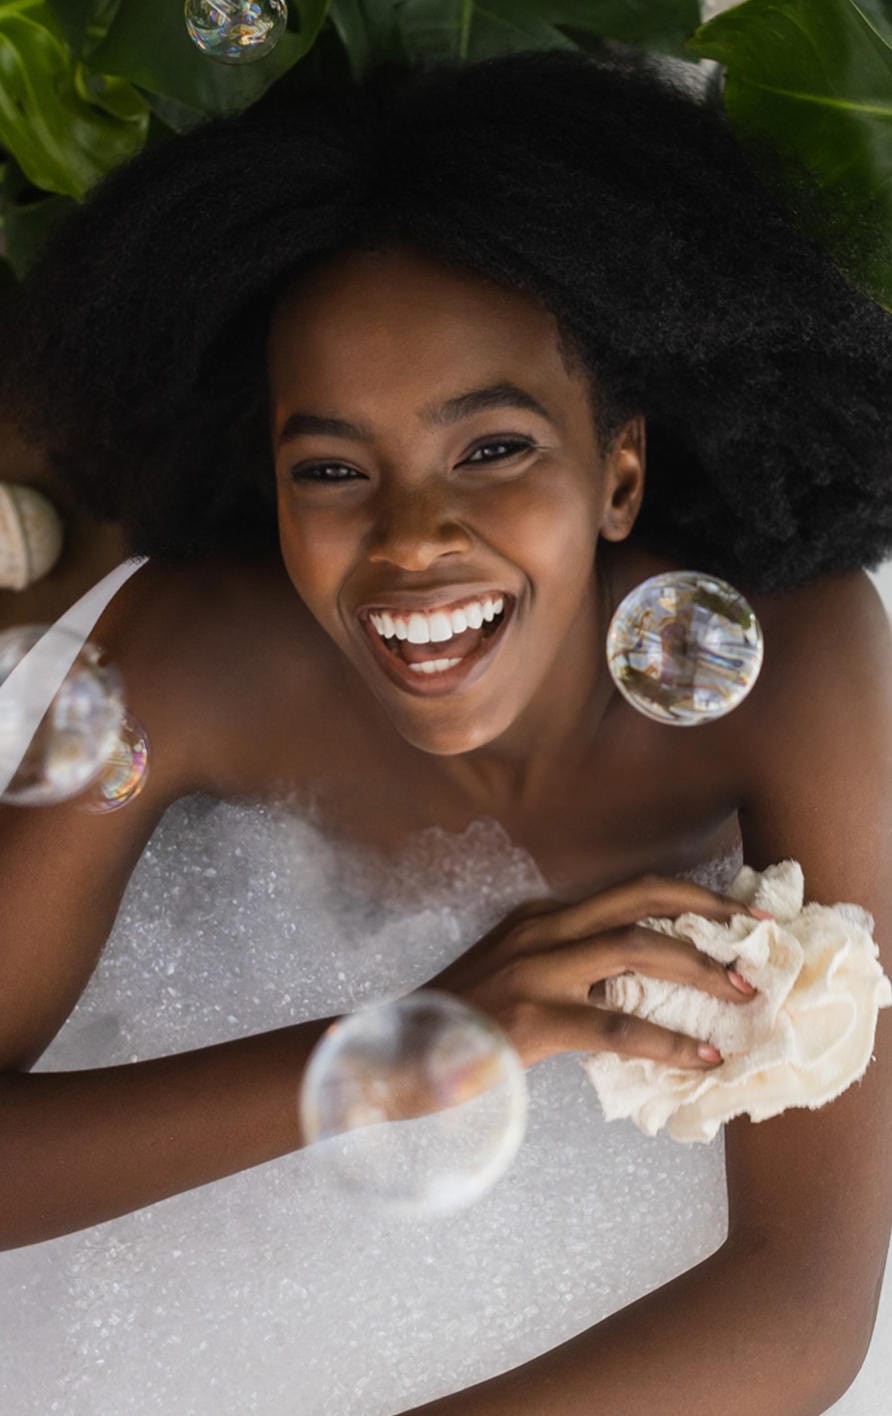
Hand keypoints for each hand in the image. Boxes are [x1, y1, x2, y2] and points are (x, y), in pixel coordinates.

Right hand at [425, 874, 759, 1069]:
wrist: (390, 1059)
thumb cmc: (456, 1031)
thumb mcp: (513, 983)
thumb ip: (566, 976)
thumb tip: (632, 994)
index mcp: (538, 919)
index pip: (627, 892)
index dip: (688, 895)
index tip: (736, 914)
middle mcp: (540, 930)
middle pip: (640, 899)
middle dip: (706, 912)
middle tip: (756, 940)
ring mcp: (534, 970)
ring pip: (635, 948)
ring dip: (697, 967)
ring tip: (740, 994)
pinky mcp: (530, 1018)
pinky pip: (615, 1023)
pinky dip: (667, 1039)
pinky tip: (701, 1058)